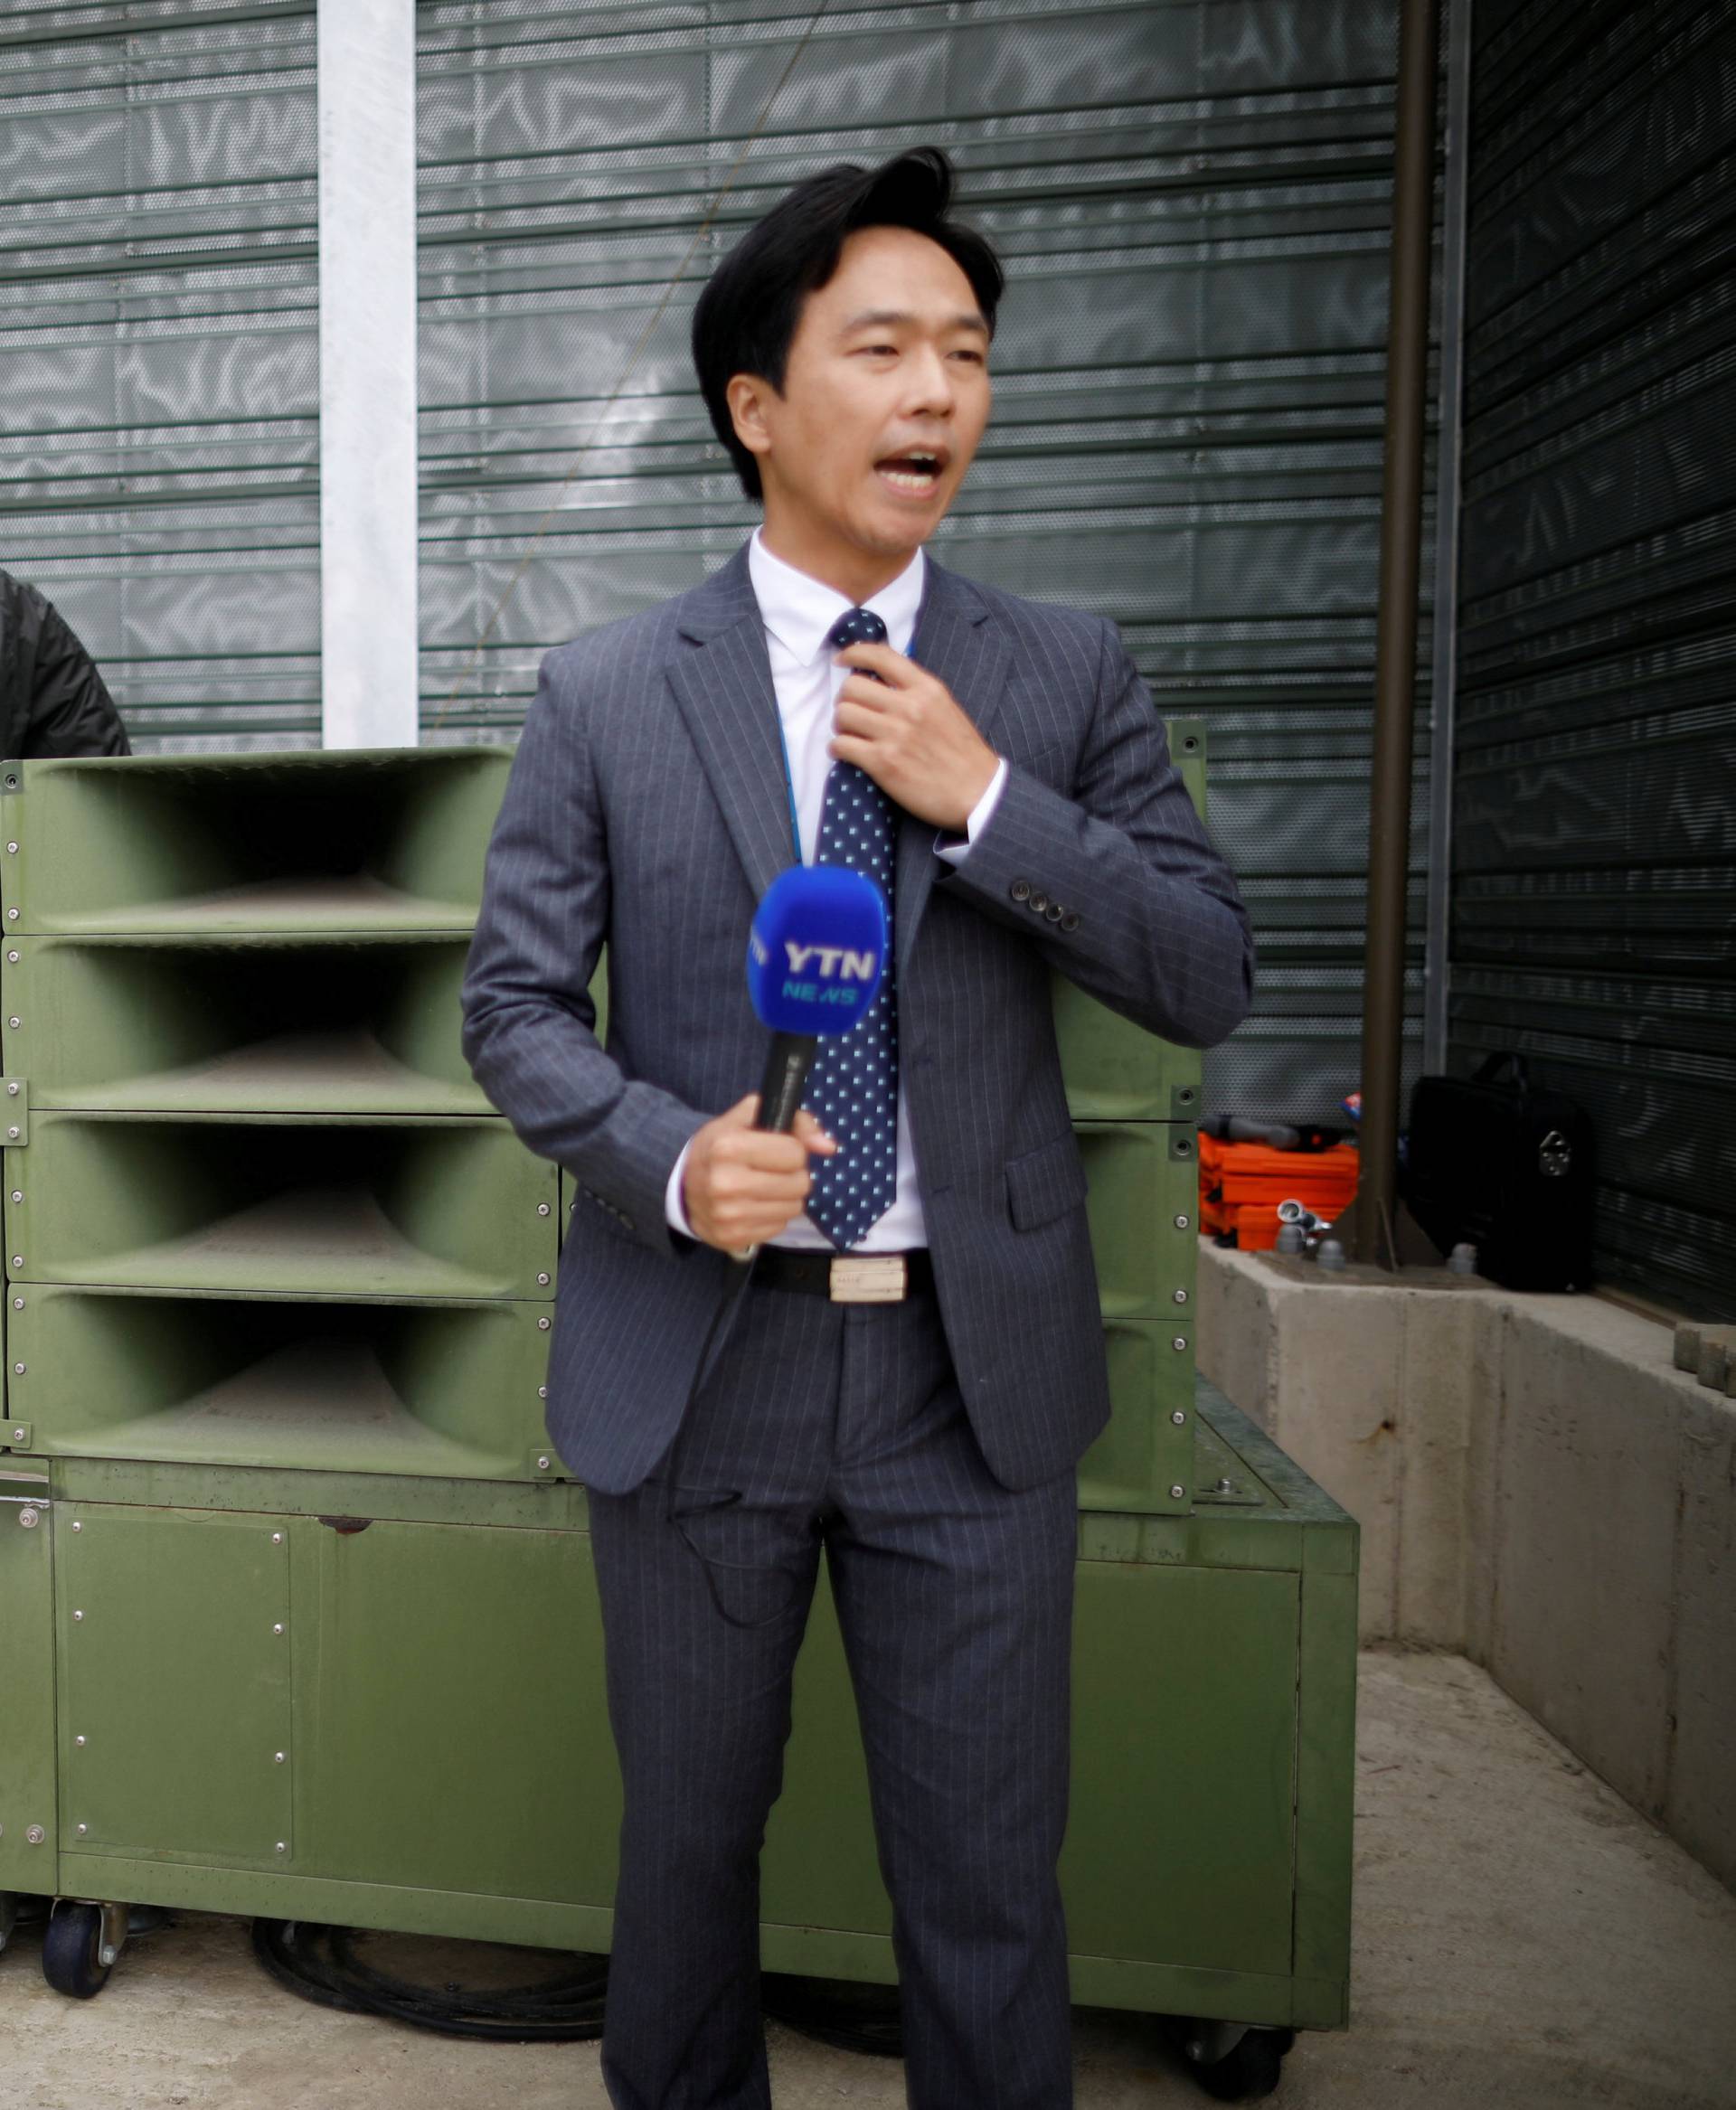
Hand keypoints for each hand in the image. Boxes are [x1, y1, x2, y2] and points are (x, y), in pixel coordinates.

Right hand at [682, 1094, 836, 1254]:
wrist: (681, 1184)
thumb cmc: (720, 1146)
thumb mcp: (750, 1118)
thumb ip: (796, 1122)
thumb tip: (829, 1147)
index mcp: (727, 1147)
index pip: (795, 1153)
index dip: (791, 1148)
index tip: (774, 1148)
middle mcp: (725, 1184)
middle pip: (800, 1183)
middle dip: (792, 1174)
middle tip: (771, 1169)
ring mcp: (728, 1216)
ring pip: (794, 1208)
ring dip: (785, 1196)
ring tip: (763, 1187)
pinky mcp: (732, 1238)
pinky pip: (779, 1227)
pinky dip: (772, 1215)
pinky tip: (753, 1205)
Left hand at [830, 641, 999, 832]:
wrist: (978, 793)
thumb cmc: (963, 754)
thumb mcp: (946, 708)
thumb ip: (916, 691)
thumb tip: (879, 681)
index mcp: (926, 688)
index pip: (881, 656)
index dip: (853, 653)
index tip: (841, 660)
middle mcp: (909, 707)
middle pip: (852, 687)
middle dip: (845, 699)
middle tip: (852, 713)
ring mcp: (895, 734)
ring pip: (842, 715)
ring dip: (841, 725)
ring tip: (851, 735)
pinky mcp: (883, 762)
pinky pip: (841, 745)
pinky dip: (837, 749)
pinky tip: (847, 753)